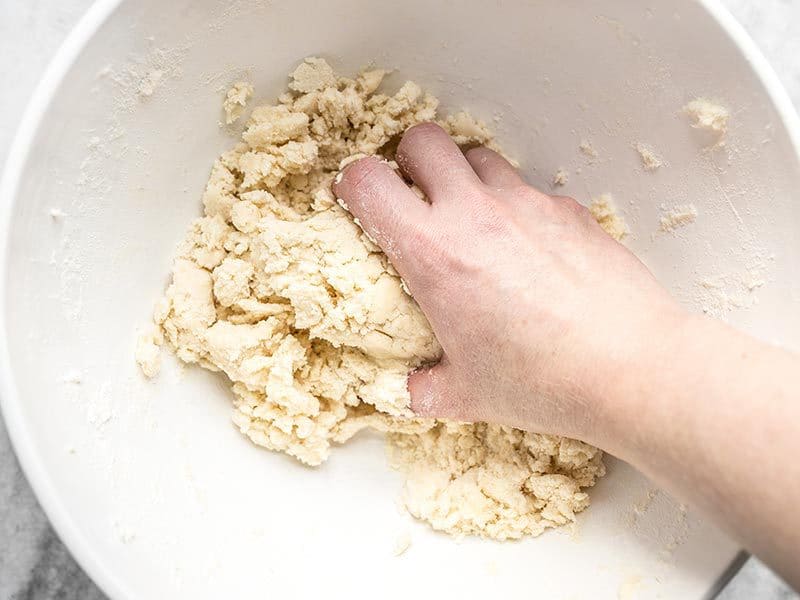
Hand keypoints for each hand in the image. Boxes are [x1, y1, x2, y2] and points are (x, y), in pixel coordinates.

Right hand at [333, 123, 683, 444]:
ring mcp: (528, 205)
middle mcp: (477, 214)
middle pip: (424, 140)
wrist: (631, 370)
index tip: (358, 203)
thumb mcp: (466, 395)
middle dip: (409, 161)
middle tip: (415, 199)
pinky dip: (515, 208)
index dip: (353, 185)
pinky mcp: (570, 210)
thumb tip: (414, 390)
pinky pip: (528, 190)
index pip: (368, 181)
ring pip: (478, 157)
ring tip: (472, 223)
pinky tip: (529, 252)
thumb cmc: (544, 383)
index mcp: (434, 253)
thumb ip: (427, 388)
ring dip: (463, 179)